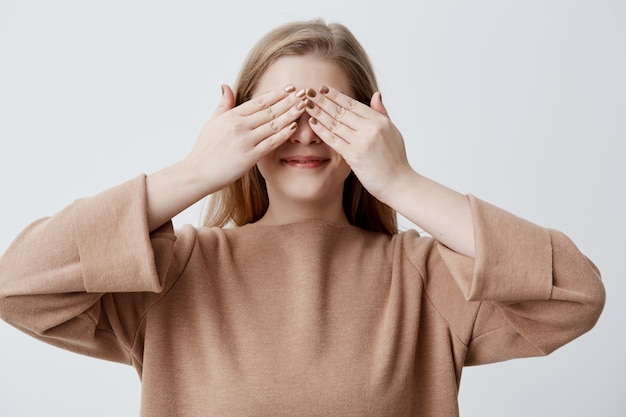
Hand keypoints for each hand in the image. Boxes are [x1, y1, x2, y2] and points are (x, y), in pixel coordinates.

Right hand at [184, 84, 305, 193]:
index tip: (289, 88)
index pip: (259, 101)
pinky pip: (270, 143)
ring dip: (290, 114)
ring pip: (273, 124)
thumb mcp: (212, 122)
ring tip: (303, 106)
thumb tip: (225, 86)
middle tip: (304, 93)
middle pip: (269, 110)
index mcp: (231, 116)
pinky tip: (294, 127)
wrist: (197, 173)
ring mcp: (245, 141)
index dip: (276, 94)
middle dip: (288, 101)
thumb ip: (223, 104)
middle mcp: (239, 125)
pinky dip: (283, 134)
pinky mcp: (249, 156)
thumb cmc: (204, 150)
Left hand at [304, 86, 413, 205]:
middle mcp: (371, 128)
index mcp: (379, 121)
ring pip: (335, 123)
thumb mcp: (392, 131)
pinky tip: (312, 122)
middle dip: (323, 100)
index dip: (336, 95)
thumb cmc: (395, 160)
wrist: (399, 184)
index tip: (323, 88)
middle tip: (309, 91)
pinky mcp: (354, 156)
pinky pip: (334, 139)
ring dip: (319, 112)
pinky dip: (322, 130)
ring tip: (306, 104)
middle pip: (341, 111)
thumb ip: (382, 112)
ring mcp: (362, 141)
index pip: (352, 104)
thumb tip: (376, 94)